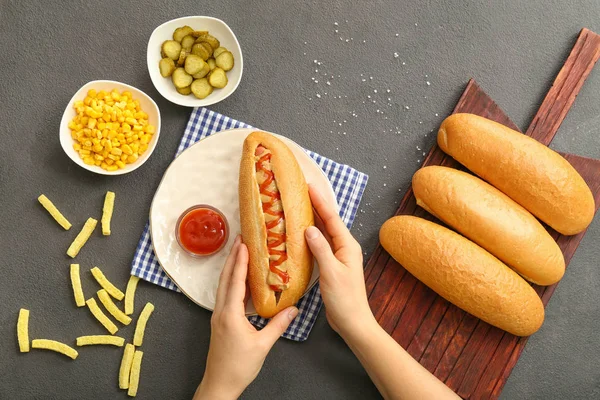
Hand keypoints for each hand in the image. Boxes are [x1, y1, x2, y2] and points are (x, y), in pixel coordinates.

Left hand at [194, 236, 298, 399]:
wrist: (219, 384)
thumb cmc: (238, 367)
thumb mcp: (262, 345)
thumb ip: (278, 325)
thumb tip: (294, 309)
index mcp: (230, 314)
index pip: (235, 281)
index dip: (240, 261)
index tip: (244, 244)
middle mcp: (220, 311)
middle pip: (225, 279)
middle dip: (233, 258)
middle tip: (240, 240)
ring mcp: (218, 316)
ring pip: (223, 286)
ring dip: (231, 268)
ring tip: (240, 254)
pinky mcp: (220, 322)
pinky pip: (225, 296)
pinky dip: (232, 283)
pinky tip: (240, 281)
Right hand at [305, 185, 375, 338]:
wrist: (352, 321)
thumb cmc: (344, 299)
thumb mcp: (331, 272)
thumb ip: (321, 249)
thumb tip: (309, 228)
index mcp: (347, 246)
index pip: (332, 219)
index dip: (320, 201)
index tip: (309, 186)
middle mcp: (344, 247)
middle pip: (328, 221)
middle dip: (316, 205)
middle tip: (302, 190)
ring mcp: (338, 256)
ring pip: (324, 232)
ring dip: (313, 218)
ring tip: (299, 205)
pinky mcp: (331, 264)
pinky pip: (320, 244)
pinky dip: (310, 235)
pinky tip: (301, 231)